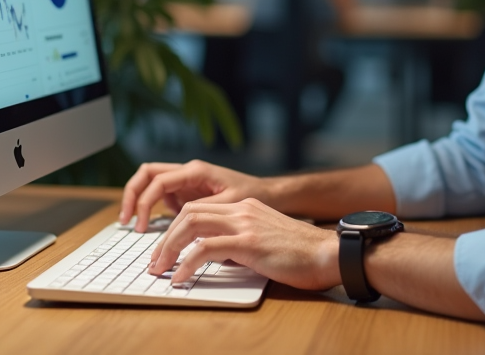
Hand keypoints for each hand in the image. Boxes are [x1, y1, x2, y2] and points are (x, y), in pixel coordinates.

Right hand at [119, 160, 269, 231]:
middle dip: (132, 195)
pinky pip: (163, 197)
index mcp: (196, 171)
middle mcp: (187, 172)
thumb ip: (204, 211)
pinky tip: (160, 230)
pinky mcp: (188, 192)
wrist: (269, 194)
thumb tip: (182, 225)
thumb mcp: (230, 205)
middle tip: (126, 221)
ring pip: (152, 184)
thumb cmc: (253, 195)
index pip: (158, 181)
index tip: (141, 227)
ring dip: (141, 203)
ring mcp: (186, 181)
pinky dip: (156, 210)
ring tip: (138, 228)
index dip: (145, 203)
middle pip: (147, 175)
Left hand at [146, 197, 340, 290]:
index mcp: (245, 207)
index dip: (175, 229)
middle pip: (188, 213)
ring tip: (160, 269)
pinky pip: (206, 249)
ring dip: (169, 247)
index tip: (164, 251)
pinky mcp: (249, 243)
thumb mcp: (263, 243)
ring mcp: (245, 223)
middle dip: (165, 237)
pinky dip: (186, 263)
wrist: (329, 254)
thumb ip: (238, 244)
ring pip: (191, 224)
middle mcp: (242, 209)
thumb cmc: (301, 255)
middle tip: (154, 262)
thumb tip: (215, 257)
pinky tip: (180, 277)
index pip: (198, 209)